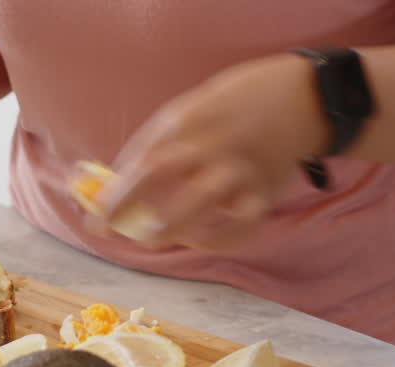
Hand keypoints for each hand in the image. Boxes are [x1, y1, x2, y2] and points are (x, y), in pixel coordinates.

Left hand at [94, 54, 327, 250]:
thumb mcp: (193, 110)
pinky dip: (215, 239)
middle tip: (104, 228)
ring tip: (148, 239)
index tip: (92, 211)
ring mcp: (238, 169)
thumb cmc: (234, 108)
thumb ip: (159, 143)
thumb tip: (115, 185)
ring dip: (169, 225)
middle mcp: (210, 143)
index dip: (112, 187)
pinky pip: (239, 226)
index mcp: (186, 120)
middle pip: (158, 171)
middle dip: (124, 203)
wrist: (302, 98)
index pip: (139, 156)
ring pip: (200, 201)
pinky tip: (196, 240)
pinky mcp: (264, 193)